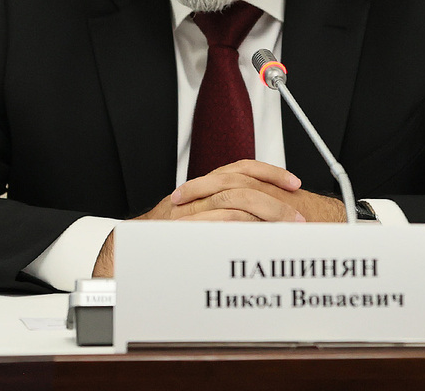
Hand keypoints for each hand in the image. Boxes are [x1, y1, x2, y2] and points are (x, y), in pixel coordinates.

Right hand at [91, 160, 346, 276]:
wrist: (127, 255)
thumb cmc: (165, 242)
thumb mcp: (198, 221)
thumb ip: (224, 215)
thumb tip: (267, 221)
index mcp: (202, 189)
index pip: (240, 169)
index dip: (269, 172)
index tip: (294, 183)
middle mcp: (195, 196)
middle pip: (241, 185)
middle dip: (274, 199)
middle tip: (297, 216)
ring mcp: (188, 213)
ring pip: (233, 202)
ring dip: (265, 214)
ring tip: (286, 229)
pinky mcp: (182, 231)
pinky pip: (217, 224)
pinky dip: (240, 228)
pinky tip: (258, 236)